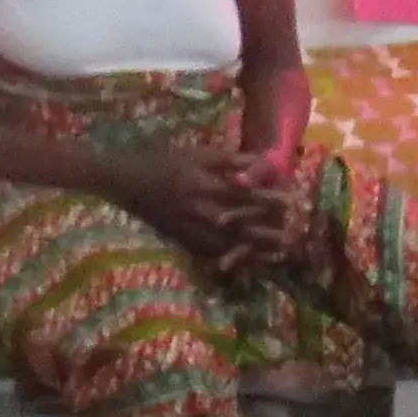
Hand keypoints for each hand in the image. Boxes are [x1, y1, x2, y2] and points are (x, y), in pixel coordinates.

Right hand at [117, 146, 293, 276]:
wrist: (125, 182)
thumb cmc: (164, 162)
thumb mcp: (196, 153)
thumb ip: (229, 159)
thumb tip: (261, 160)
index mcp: (203, 183)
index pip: (242, 193)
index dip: (267, 199)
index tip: (291, 202)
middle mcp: (198, 208)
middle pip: (239, 223)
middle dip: (266, 231)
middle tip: (292, 236)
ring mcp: (189, 227)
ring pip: (226, 243)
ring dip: (253, 249)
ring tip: (278, 254)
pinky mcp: (182, 240)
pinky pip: (210, 254)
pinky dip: (230, 258)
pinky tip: (249, 263)